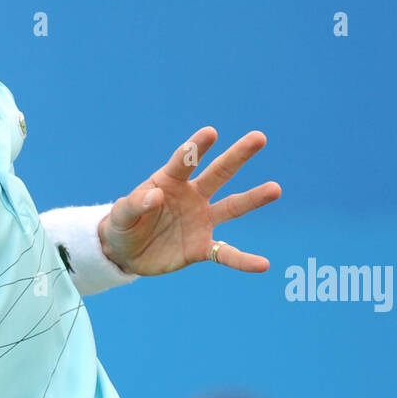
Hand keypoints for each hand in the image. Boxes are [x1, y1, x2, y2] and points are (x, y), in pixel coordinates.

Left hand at [97, 127, 280, 276]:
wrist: (126, 252)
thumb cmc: (124, 224)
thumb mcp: (121, 214)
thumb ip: (135, 203)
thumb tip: (155, 195)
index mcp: (169, 181)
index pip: (185, 161)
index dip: (196, 148)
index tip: (211, 132)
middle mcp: (192, 196)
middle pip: (218, 173)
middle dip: (237, 156)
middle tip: (259, 138)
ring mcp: (200, 221)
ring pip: (231, 207)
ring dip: (253, 199)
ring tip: (275, 188)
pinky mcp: (201, 247)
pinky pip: (226, 254)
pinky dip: (243, 260)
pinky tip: (263, 265)